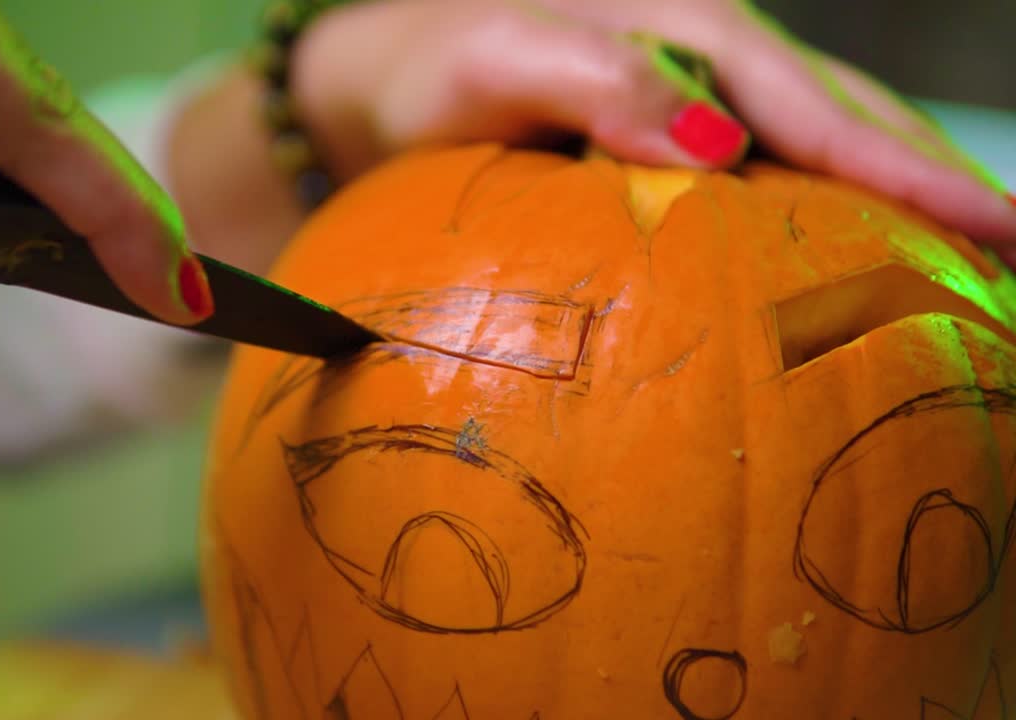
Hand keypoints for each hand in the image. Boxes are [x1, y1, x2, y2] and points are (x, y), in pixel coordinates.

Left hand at [292, 0, 1015, 251]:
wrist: (390, 71)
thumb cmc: (430, 69)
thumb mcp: (492, 64)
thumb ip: (593, 78)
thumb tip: (712, 142)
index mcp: (684, 29)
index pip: (816, 108)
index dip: (905, 171)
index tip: (990, 228)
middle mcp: (710, 50)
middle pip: (850, 115)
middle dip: (938, 183)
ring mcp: (702, 86)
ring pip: (829, 135)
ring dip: (906, 191)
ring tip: (979, 255)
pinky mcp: (681, 123)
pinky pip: (783, 160)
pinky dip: (840, 197)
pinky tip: (866, 245)